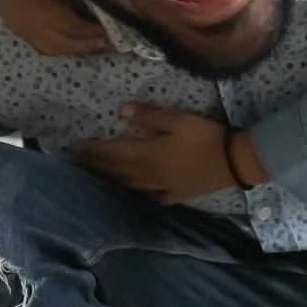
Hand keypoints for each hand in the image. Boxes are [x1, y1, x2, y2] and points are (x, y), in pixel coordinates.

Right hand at [0, 0, 106, 55]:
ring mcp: (20, 31)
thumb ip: (75, 2)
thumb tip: (92, 16)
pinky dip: (56, 47)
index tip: (111, 30)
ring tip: (88, 45)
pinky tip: (67, 42)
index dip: (94, 32)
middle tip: (104, 42)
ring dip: (70, 50)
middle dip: (85, 46)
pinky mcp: (14, 29)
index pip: (75, 30)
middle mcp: (32, 29)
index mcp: (45, 14)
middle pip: (63, 46)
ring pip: (49, 50)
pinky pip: (39, 46)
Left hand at [73, 104, 267, 203]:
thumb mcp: (178, 120)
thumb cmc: (205, 136)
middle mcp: (149, 174)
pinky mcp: (179, 193)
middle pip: (117, 170)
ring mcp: (163, 186)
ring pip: (132, 184)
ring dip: (113, 179)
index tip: (72, 148)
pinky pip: (156, 196)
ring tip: (99, 177)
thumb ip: (150, 116)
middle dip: (95, 165)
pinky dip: (145, 193)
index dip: (92, 150)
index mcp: (147, 155)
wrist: (234, 162)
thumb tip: (121, 110)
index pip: (112, 152)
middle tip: (75, 163)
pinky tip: (144, 193)